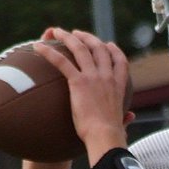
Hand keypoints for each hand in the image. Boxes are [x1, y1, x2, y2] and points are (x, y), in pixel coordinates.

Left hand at [35, 27, 133, 164]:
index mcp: (118, 86)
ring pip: (80, 49)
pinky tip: (38, 47)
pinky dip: (48, 52)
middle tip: (76, 34)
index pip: (120, 61)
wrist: (105, 136)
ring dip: (68, 37)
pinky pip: (61, 62)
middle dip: (87, 37)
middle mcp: (107, 77)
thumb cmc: (112, 134)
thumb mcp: (121, 122)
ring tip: (57, 32)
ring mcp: (93, 77)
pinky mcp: (79, 82)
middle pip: (99, 48)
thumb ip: (125, 117)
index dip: (113, 50)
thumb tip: (130, 117)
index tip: (108, 44)